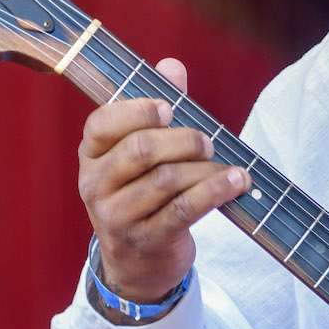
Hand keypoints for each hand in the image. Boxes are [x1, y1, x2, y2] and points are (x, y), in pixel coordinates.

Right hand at [78, 57, 249, 301]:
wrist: (138, 264)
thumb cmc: (144, 195)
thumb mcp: (143, 154)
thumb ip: (157, 108)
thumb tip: (171, 65)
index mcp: (92, 155)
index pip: (101, 124)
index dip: (136, 111)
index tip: (169, 109)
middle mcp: (96, 184)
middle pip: (140, 150)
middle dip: (183, 140)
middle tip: (208, 142)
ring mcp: (117, 216)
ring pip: (166, 180)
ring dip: (206, 169)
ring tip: (231, 166)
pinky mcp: (146, 240)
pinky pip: (183, 210)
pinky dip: (214, 192)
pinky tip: (237, 183)